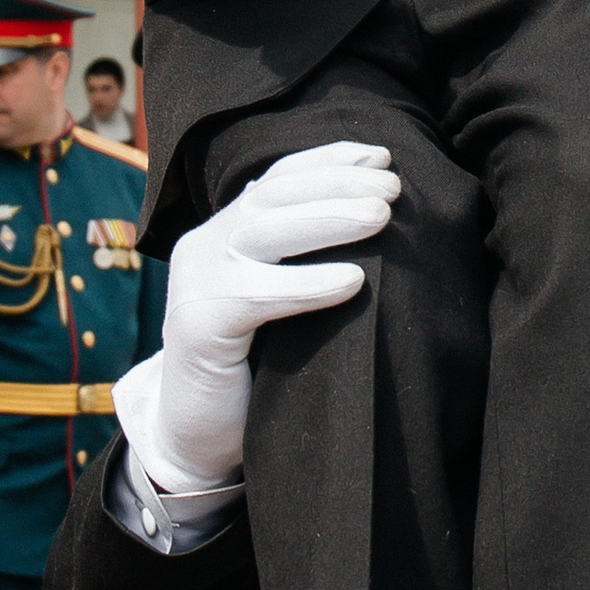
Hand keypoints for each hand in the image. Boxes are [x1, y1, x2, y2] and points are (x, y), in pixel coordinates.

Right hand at [119, 143, 400, 493]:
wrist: (196, 435)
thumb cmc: (255, 366)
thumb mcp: (278, 299)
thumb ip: (301, 259)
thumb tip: (376, 216)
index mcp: (226, 232)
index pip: (278, 180)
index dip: (328, 161)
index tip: (381, 155)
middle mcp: (206, 245)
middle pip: (274, 196)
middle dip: (337, 183)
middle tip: (393, 188)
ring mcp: (196, 281)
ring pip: (263, 232)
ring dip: (328, 219)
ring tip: (382, 216)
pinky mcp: (197, 326)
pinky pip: (257, 295)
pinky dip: (307, 284)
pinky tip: (354, 281)